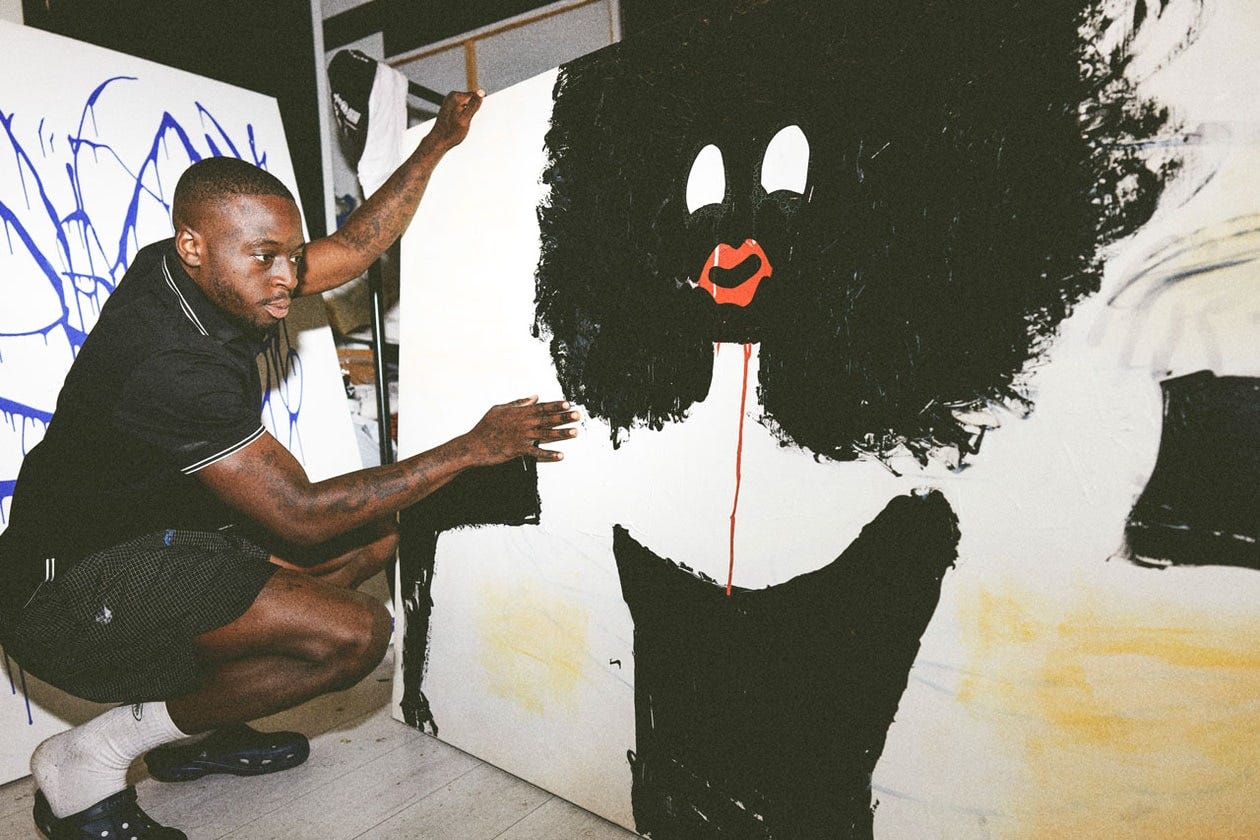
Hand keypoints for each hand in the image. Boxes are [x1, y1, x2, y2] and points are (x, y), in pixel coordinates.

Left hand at [425, 89, 484, 152]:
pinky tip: (459, 123)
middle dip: (472, 111)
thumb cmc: (450, 132)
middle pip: (471, 100)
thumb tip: (481, 92)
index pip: (475, 96)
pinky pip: (462, 109)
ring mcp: (450, 101)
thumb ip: (474, 105)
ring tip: (461, 123)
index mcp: (456, 96)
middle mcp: (452, 96)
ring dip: (468, 114)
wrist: (439, 140)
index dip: (477, 108)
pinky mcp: (450, 107)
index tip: (471, 117)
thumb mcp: (466, 118)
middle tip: (465, 121)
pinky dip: (463, 115)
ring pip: (467, 105)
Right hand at [464, 396, 578, 464]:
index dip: (556, 405)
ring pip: (546, 434)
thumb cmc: (486, 426)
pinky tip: (560, 455)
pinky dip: (549, 454)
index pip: (541, 407)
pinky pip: (537, 452)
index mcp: (519, 413)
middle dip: (564, 417)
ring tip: (575, 432)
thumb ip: (518, 403)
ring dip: (561, 434)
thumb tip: (534, 397)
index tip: (568, 403)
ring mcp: (522, 437)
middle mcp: (523, 423)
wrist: (474, 445)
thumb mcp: (500, 409)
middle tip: (578, 415)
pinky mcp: (519, 450)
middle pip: (547, 419)